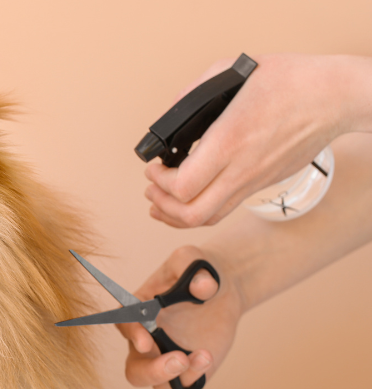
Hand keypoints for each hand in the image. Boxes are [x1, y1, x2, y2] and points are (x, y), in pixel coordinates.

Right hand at [116, 246, 242, 388]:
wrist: (221, 287)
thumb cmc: (197, 269)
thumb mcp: (193, 258)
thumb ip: (193, 267)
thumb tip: (203, 288)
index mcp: (139, 311)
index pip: (125, 326)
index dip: (132, 335)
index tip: (147, 341)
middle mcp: (148, 341)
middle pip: (135, 370)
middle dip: (153, 371)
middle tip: (179, 359)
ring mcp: (168, 359)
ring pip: (162, 384)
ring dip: (183, 376)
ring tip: (206, 355)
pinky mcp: (190, 370)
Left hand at [145, 54, 371, 227]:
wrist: (335, 97)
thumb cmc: (291, 81)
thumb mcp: (234, 72)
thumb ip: (195, 92)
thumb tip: (172, 112)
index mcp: (230, 141)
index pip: (184, 186)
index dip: (159, 182)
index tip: (152, 167)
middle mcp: (241, 169)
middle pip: (192, 213)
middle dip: (162, 205)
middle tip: (151, 188)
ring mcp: (254, 180)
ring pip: (209, 218)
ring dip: (177, 215)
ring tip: (161, 202)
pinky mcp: (263, 183)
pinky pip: (226, 208)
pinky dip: (201, 211)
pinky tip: (190, 200)